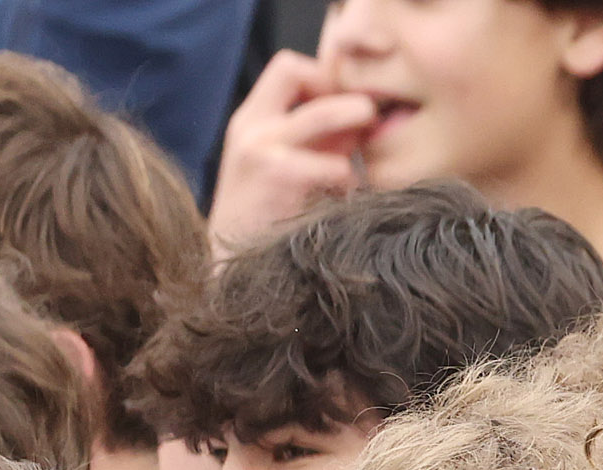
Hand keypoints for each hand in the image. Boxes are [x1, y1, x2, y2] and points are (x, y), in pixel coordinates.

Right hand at [206, 52, 374, 254]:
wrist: (232, 269)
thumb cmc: (268, 221)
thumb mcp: (286, 169)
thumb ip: (322, 142)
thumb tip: (366, 119)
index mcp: (251, 120)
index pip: (288, 67)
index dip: (324, 77)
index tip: (348, 105)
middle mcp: (251, 126)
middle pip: (298, 71)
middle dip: (342, 90)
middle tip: (370, 115)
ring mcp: (260, 147)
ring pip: (323, 112)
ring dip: (353, 127)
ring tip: (361, 157)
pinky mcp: (278, 176)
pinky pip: (335, 165)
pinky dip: (349, 182)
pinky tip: (345, 203)